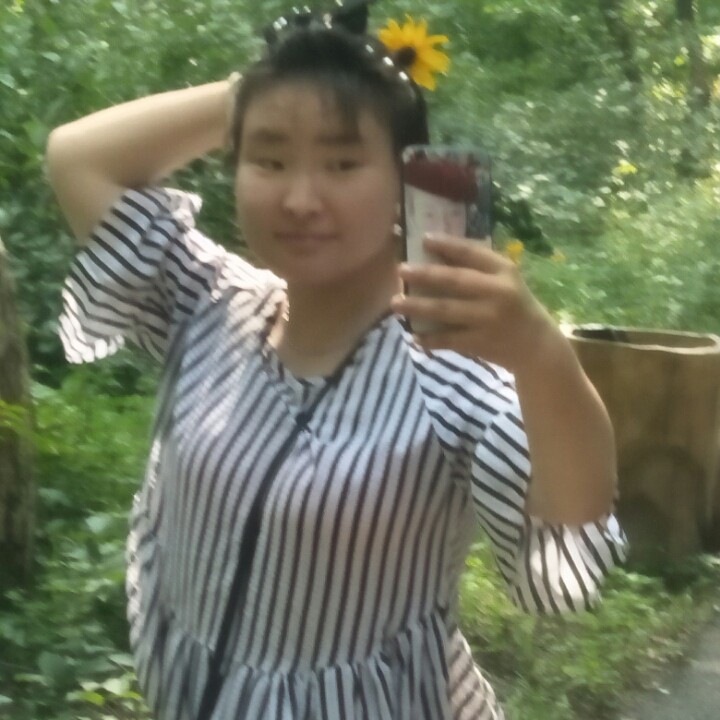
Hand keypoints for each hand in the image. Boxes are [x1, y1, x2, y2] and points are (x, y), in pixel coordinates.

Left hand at [391, 234, 561, 372]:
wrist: (536, 345)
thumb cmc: (514, 306)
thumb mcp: (505, 281)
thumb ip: (478, 267)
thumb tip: (435, 252)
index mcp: (504, 270)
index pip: (472, 252)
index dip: (447, 245)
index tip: (424, 238)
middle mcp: (497, 292)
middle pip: (455, 280)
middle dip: (424, 274)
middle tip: (400, 270)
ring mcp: (488, 319)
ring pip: (446, 310)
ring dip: (418, 307)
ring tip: (395, 303)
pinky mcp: (481, 342)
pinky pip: (449, 339)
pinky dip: (430, 339)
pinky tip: (414, 336)